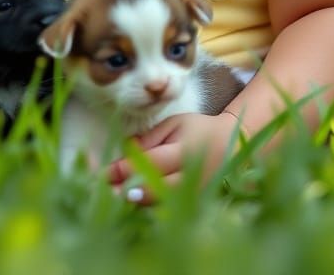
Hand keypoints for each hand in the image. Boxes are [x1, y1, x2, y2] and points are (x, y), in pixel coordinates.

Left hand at [108, 111, 240, 203]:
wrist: (229, 144)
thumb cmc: (196, 129)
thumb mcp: (172, 125)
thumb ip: (149, 139)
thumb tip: (123, 152)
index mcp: (186, 152)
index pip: (151, 163)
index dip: (126, 169)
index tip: (104, 172)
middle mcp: (193, 176)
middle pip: (155, 189)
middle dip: (127, 191)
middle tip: (104, 190)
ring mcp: (196, 194)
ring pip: (161, 204)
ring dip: (136, 202)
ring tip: (113, 198)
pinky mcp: (196, 204)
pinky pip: (169, 209)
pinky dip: (149, 207)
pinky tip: (133, 202)